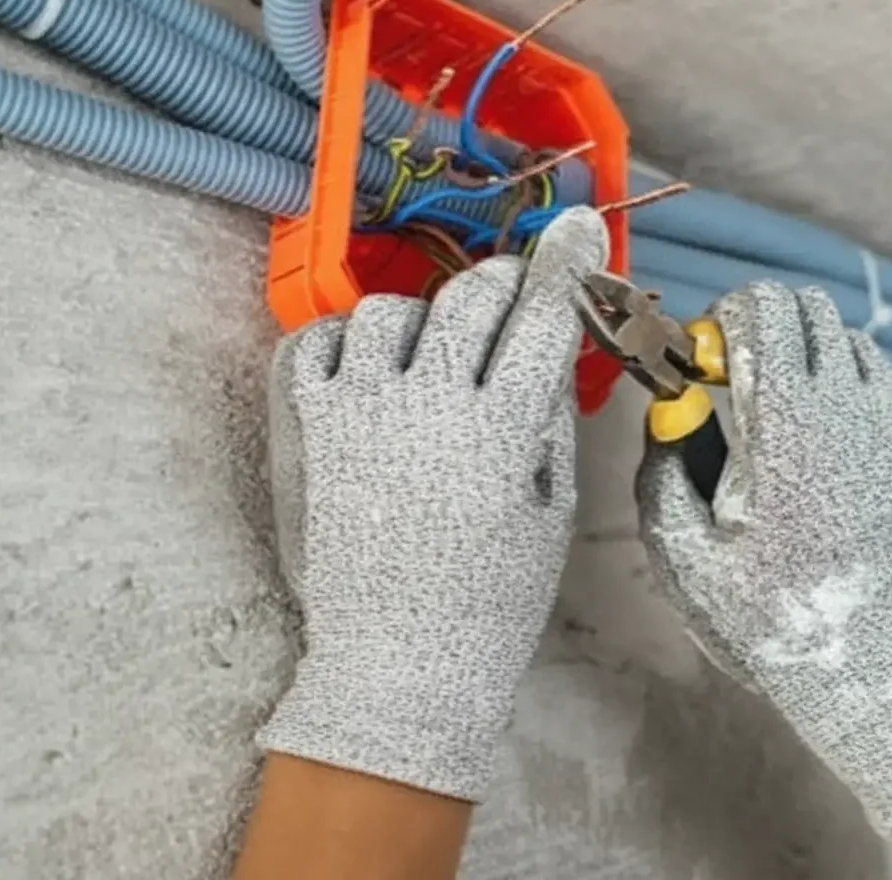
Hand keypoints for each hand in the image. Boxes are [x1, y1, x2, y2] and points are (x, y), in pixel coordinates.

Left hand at [260, 208, 606, 800]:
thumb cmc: (492, 599)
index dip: (566, 264)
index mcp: (502, 430)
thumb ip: (550, 421)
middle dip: (501, 281)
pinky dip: (342, 340)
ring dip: (421, 316)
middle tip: (510, 291)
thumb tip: (548, 352)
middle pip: (470, 298)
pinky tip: (366, 365)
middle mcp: (431, 406)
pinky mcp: (312, 428)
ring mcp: (362, 412)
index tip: (579, 228)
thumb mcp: (551, 511)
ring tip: (431, 348)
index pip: (542, 318)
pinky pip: (316, 343)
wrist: (400, 663)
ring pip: (390, 310)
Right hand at [636, 282, 891, 847]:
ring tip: (779, 415)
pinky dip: (843, 386)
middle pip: (806, 307)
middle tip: (733, 379)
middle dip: (761, 325)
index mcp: (787, 418)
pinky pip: (878, 380)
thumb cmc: (776, 618)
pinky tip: (823, 445)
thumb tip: (672, 413)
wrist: (886, 665)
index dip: (719, 320)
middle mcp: (848, 402)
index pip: (761, 307)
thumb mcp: (688, 556)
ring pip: (845, 339)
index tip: (701, 364)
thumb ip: (664, 469)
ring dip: (805, 354)